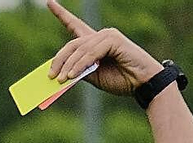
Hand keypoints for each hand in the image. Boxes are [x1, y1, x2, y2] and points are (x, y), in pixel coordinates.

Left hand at [46, 0, 164, 96]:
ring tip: (61, 79)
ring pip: (80, 49)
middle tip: (51, 76)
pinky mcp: (114, 39)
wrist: (142, 84)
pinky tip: (73, 75)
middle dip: (59, 60)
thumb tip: (61, 73)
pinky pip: (91, 52)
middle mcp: (100, 35)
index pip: (75, 25)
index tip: (50, 2)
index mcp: (94, 43)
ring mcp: (107, 35)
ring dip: (69, 66)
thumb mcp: (94, 76)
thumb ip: (79, 71)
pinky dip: (81, 64)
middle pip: (73, 43)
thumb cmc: (121, 80)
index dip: (62, 14)